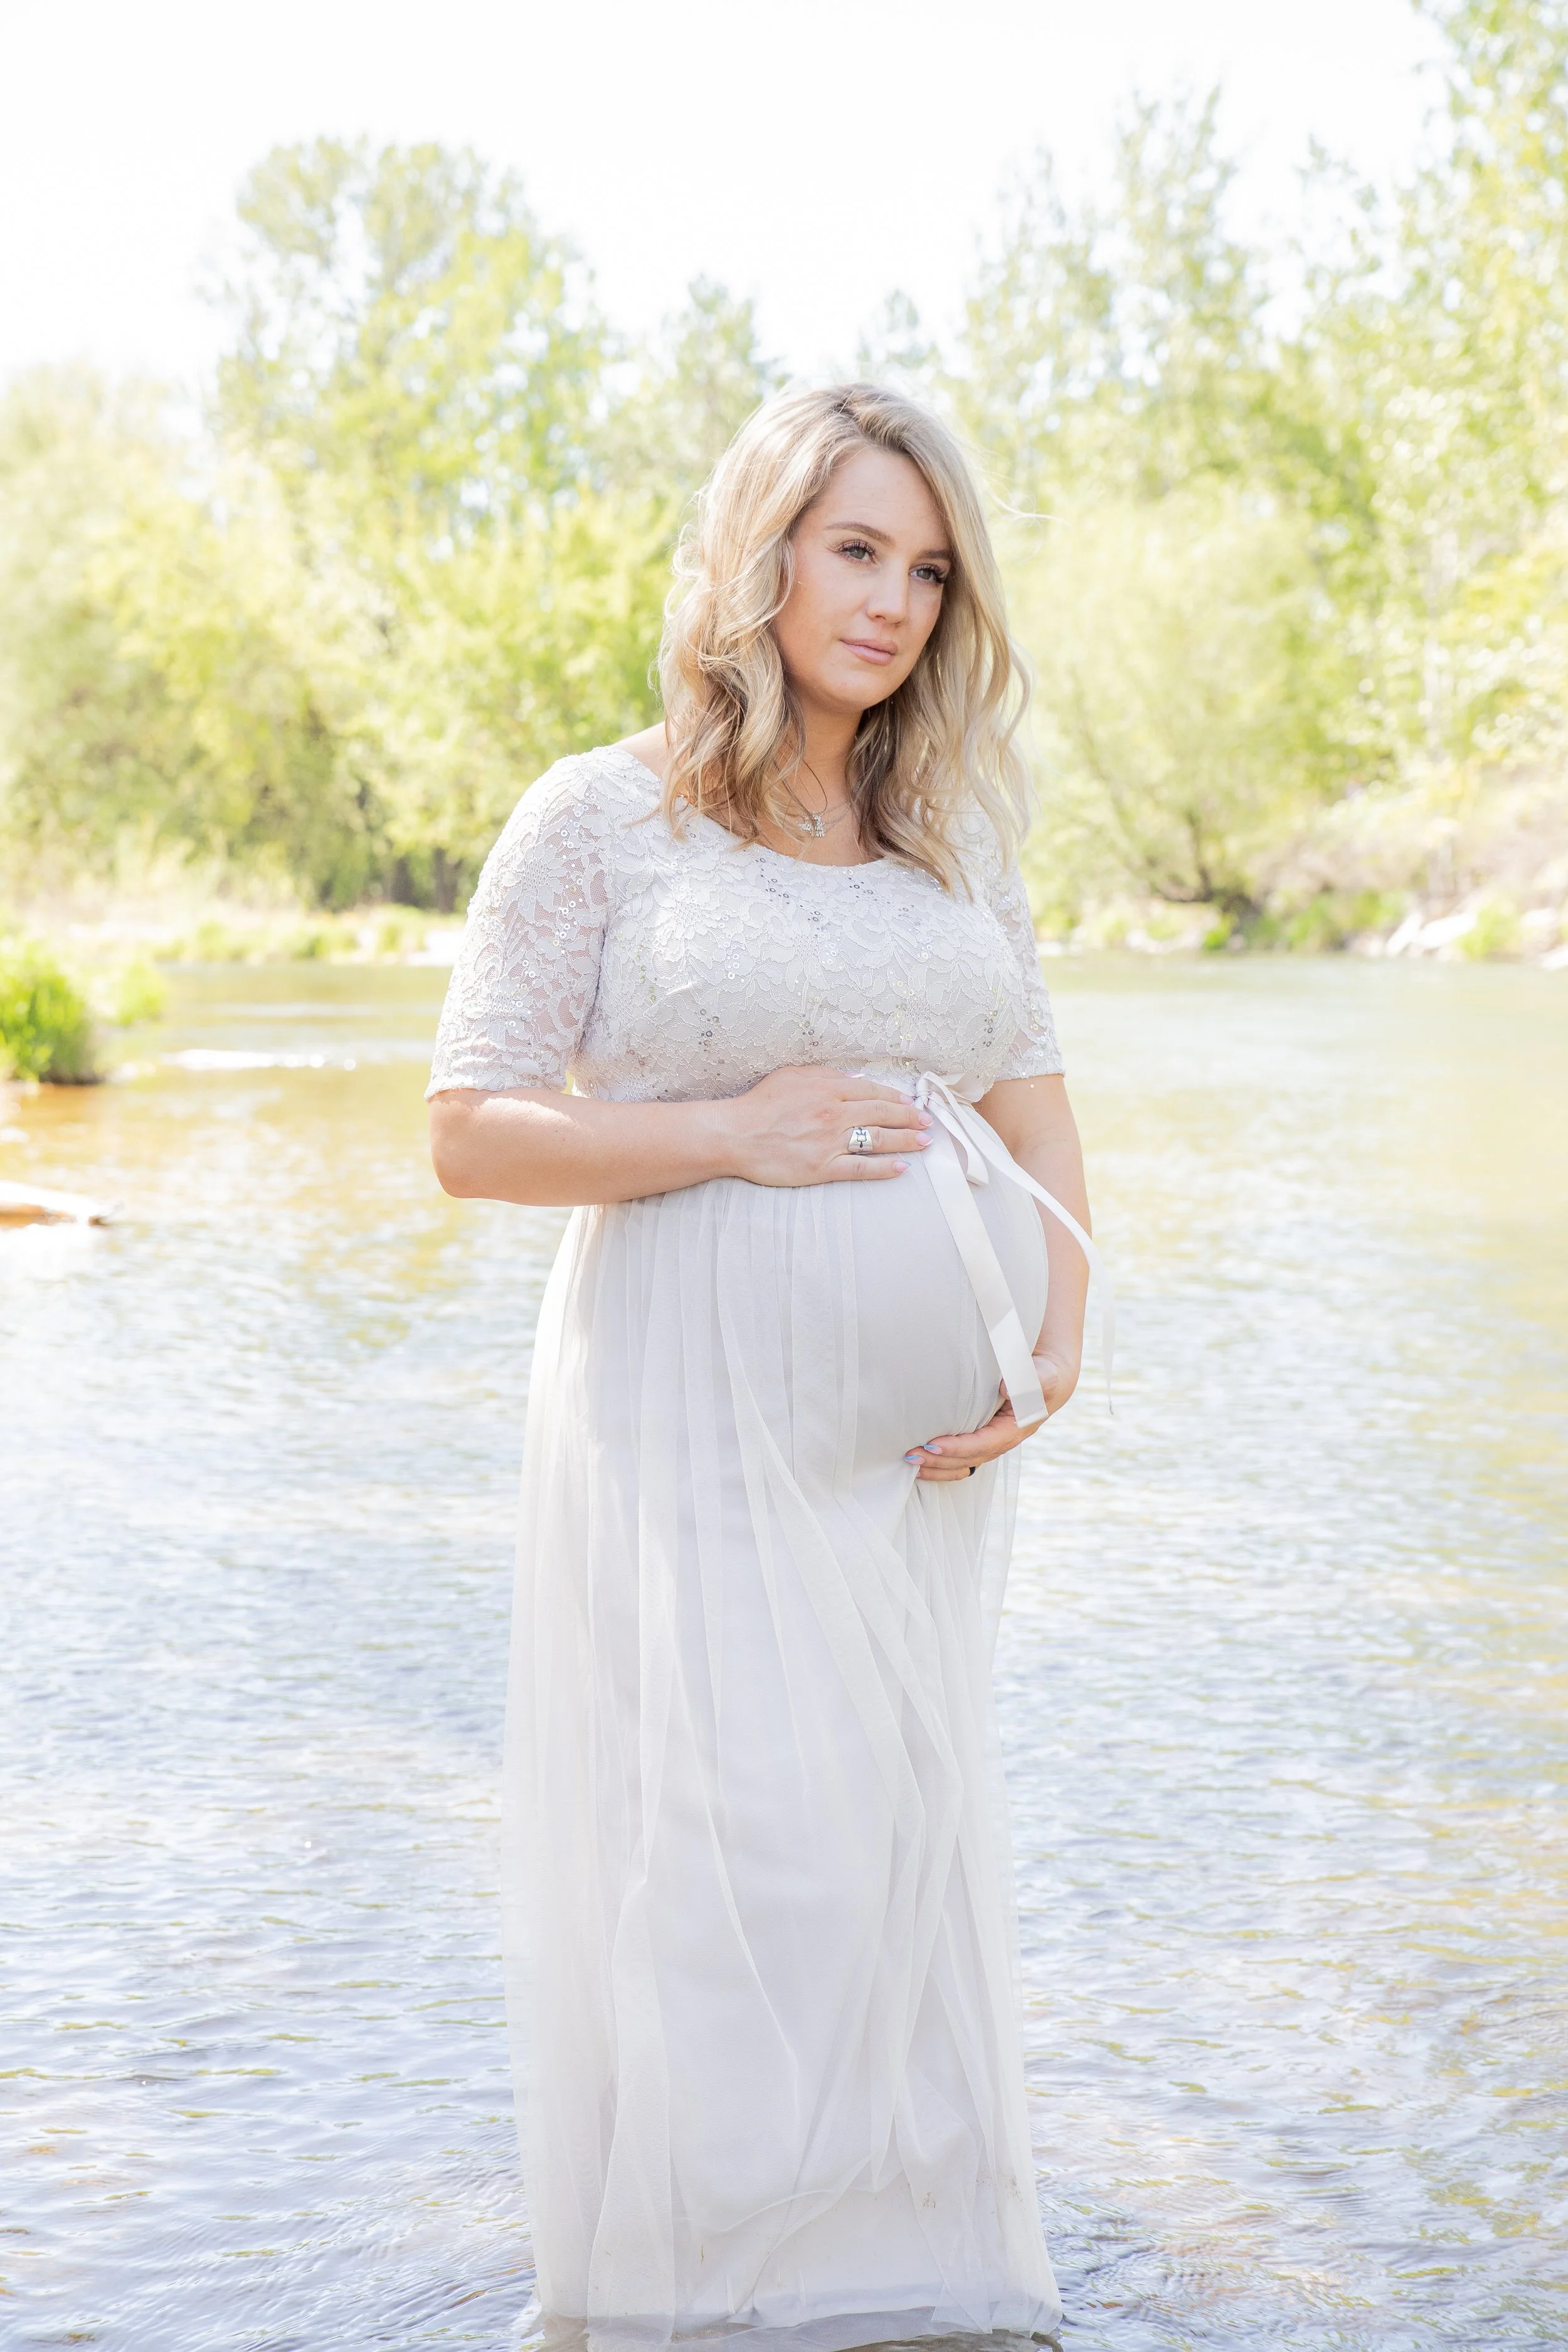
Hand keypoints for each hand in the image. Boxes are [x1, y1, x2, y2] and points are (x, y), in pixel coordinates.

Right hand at [717, 1066, 930, 1187]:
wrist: (735, 1134)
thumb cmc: (759, 1105)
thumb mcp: (791, 1077)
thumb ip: (826, 1076)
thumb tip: (856, 1080)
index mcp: (827, 1089)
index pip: (871, 1092)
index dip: (895, 1098)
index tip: (910, 1103)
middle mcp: (833, 1113)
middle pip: (881, 1114)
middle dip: (908, 1117)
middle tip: (926, 1122)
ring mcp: (829, 1141)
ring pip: (877, 1139)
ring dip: (904, 1140)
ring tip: (923, 1142)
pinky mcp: (822, 1167)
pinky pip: (860, 1168)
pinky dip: (883, 1168)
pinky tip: (901, 1168)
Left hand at [905, 1350, 1079, 1481]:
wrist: (1046, 1377)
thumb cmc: (1041, 1373)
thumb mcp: (1041, 1374)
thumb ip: (1028, 1381)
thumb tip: (1005, 1387)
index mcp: (1014, 1430)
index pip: (982, 1444)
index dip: (957, 1448)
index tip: (932, 1446)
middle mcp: (1001, 1441)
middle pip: (968, 1460)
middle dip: (939, 1461)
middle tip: (910, 1455)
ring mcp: (991, 1443)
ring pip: (962, 1464)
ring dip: (936, 1468)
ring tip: (909, 1464)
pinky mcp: (981, 1439)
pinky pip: (960, 1458)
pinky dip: (940, 1463)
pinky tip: (921, 1462)